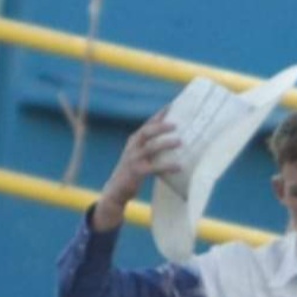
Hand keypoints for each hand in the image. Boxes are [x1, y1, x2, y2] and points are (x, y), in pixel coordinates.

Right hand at [92, 110, 182, 232]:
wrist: (116, 190)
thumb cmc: (133, 171)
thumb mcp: (140, 156)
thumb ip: (151, 147)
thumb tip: (174, 140)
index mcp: (134, 140)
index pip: (148, 124)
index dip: (159, 115)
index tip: (172, 106)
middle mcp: (132, 147)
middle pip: (146, 132)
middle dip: (161, 126)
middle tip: (176, 125)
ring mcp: (133, 159)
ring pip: (150, 147)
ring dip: (165, 143)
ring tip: (180, 142)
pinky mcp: (137, 172)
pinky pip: (154, 167)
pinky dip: (168, 166)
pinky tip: (179, 167)